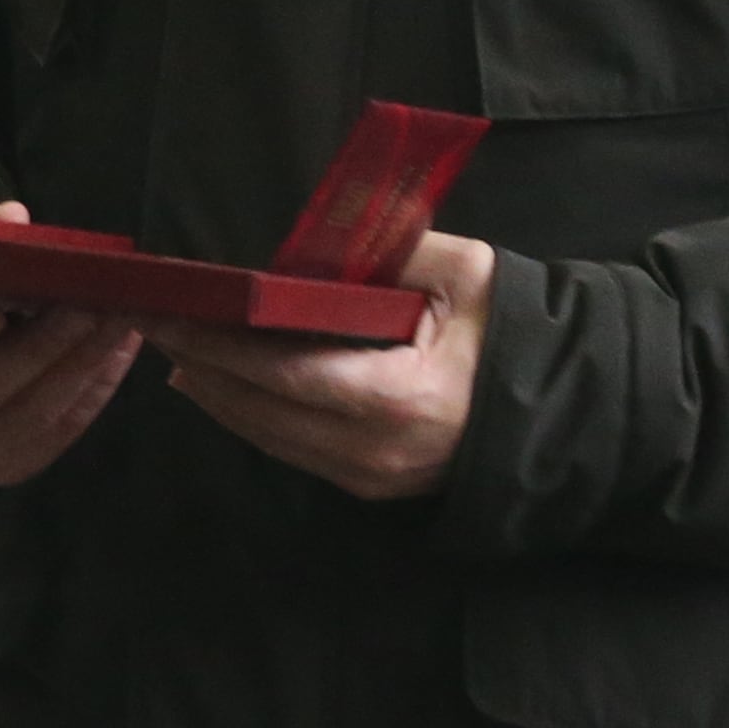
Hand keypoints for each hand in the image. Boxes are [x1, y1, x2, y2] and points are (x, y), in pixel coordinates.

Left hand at [133, 230, 495, 501]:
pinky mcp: (375, 485)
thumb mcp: (464, 273)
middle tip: (152, 323)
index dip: (216, 346)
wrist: (575, 405)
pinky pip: (294, 451)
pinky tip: (219, 385)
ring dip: (217, 394)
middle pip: (261, 412)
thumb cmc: (519, 331)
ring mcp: (376, 478)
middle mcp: (377, 451)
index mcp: (397, 398)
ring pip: (270, 438)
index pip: (281, 374)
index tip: (168, 313)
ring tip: (174, 348)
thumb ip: (390, 250)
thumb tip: (315, 242)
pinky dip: (251, 416)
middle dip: (201, 366)